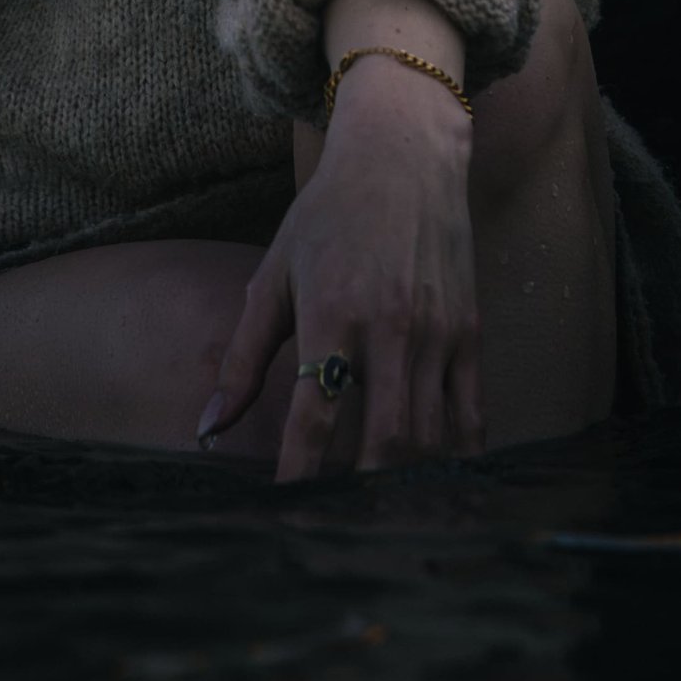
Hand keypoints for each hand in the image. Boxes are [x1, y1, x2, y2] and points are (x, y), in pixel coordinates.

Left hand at [201, 53, 484, 479]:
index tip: (285, 512)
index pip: (313, 415)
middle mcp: (390, 327)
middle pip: (383, 439)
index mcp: (332, 313)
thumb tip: (209, 425)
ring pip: (429, 435)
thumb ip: (244, 355)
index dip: (299, 472)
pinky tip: (439, 486)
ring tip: (379, 516)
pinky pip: (472, 413)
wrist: (403, 153)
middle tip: (337, 528)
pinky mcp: (470, 331)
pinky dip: (456, 455)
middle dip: (360, 494)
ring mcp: (437, 331)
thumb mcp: (274, 274)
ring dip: (404, 482)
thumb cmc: (328, 215)